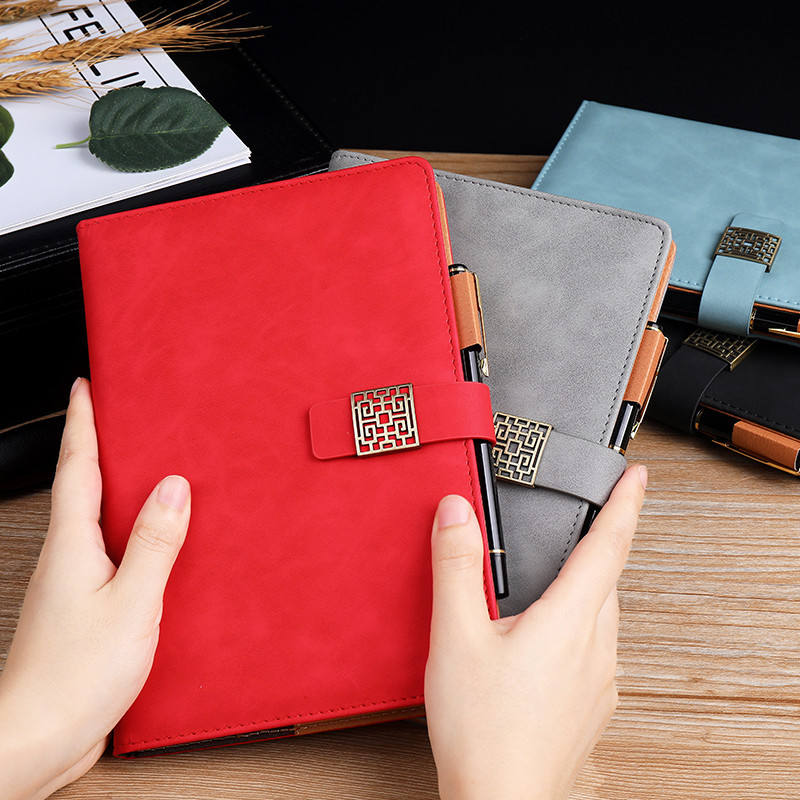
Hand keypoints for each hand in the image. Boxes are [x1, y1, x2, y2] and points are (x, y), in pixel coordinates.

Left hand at [0, 379, 190, 799]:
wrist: (37, 739)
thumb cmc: (73, 677)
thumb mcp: (130, 602)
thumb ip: (155, 542)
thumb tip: (174, 486)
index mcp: (74, 544)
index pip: (76, 467)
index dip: (82, 422)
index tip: (86, 385)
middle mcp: (69, 557)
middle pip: (83, 486)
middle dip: (100, 446)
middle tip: (122, 416)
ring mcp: (75, 584)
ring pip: (98, 521)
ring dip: (118, 490)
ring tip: (148, 470)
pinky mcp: (88, 609)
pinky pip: (113, 556)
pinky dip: (133, 536)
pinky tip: (158, 545)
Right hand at [425, 464, 646, 799]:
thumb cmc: (481, 728)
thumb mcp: (456, 637)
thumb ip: (457, 566)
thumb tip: (457, 510)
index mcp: (569, 620)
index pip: (609, 546)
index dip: (625, 505)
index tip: (638, 476)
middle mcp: (595, 647)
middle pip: (609, 579)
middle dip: (605, 543)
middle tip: (598, 516)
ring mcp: (599, 682)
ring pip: (604, 616)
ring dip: (592, 586)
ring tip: (567, 575)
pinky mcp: (591, 706)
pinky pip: (597, 649)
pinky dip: (581, 625)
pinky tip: (553, 638)